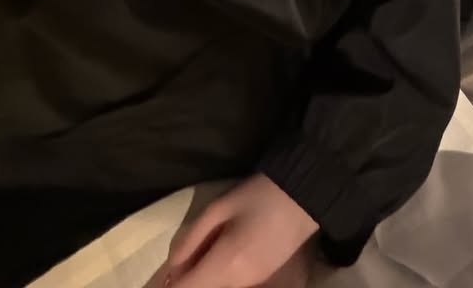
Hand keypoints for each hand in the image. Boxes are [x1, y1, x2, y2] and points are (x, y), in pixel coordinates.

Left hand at [165, 175, 317, 287]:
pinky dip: (224, 278)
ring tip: (208, 254)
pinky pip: (237, 286)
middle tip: (187, 261)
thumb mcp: (218, 208)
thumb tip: (171, 269)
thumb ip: (191, 241)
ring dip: (208, 278)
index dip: (172, 285)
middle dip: (190, 280)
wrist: (305, 195)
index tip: (167, 277)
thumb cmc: (258, 195)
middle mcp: (240, 284)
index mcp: (225, 264)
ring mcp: (257, 285)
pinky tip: (226, 257)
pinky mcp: (267, 282)